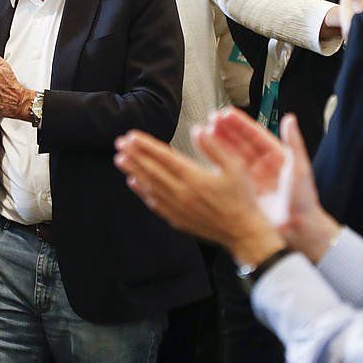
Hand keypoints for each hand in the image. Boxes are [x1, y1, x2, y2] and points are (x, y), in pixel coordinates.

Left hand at [114, 126, 284, 265]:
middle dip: (134, 155)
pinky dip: (142, 192)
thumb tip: (198, 130)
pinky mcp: (177, 219)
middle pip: (151, 171)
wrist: (243, 232)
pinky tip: (134, 183)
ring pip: (149, 186)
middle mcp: (182, 193)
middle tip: (119, 143)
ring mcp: (177, 208)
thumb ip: (216, 147)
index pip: (164, 157)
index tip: (132, 136)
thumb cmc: (243, 199)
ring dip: (133, 171)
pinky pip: (154, 203)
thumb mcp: (236, 167)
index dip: (146, 146)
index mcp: (195, 178)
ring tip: (120, 159)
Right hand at [199, 109, 340, 262]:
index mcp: (276, 156)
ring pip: (231, 156)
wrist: (298, 230)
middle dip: (225, 130)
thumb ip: (294, 142)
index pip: (254, 135)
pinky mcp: (242, 192)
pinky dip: (216, 164)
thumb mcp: (299, 169)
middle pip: (240, 143)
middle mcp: (261, 166)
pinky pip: (227, 175)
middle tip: (210, 119)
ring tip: (204, 133)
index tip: (226, 114)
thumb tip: (290, 118)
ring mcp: (251, 179)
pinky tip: (206, 156)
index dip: (240, 124)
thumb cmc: (303, 201)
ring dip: (218, 144)